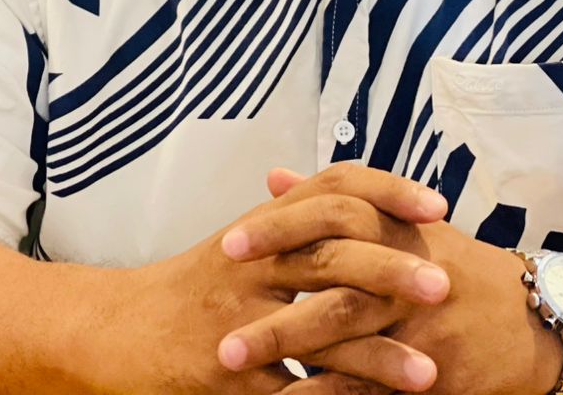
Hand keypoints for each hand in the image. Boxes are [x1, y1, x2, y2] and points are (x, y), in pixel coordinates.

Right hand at [125, 163, 452, 393]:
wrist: (117, 331)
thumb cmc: (191, 287)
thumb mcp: (243, 242)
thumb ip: (295, 217)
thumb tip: (355, 193)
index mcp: (264, 226)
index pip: (333, 188)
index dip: (388, 191)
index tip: (438, 206)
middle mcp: (252, 262)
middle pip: (332, 253)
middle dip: (393, 270)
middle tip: (445, 286)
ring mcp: (238, 318)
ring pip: (318, 330)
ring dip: (378, 355)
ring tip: (428, 374)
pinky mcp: (226, 374)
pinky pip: (290, 391)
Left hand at [229, 169, 562, 394]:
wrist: (538, 319)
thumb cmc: (459, 268)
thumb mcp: (404, 225)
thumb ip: (334, 201)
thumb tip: (274, 177)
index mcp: (395, 228)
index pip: (331, 217)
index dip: (279, 231)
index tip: (229, 245)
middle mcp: (406, 270)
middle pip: (331, 278)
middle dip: (272, 304)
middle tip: (217, 324)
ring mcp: (420, 321)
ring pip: (346, 330)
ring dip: (286, 347)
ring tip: (232, 363)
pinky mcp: (434, 367)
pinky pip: (373, 382)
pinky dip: (329, 392)